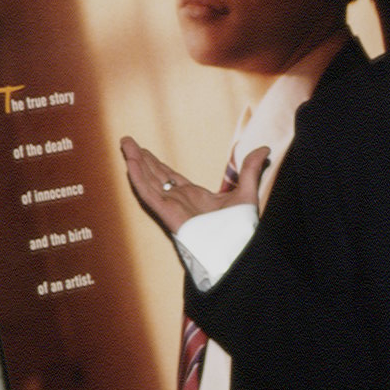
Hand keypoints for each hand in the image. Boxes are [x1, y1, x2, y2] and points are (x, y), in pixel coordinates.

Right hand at [120, 137, 270, 235]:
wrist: (236, 248)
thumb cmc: (241, 228)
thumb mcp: (247, 191)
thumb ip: (251, 169)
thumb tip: (264, 148)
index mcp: (194, 197)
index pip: (170, 177)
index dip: (156, 163)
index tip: (145, 151)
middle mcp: (180, 201)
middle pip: (155, 175)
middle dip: (141, 158)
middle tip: (127, 141)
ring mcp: (172, 207)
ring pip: (149, 180)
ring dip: (136, 161)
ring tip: (125, 144)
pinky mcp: (167, 214)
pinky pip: (148, 194)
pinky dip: (139, 178)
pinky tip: (130, 162)